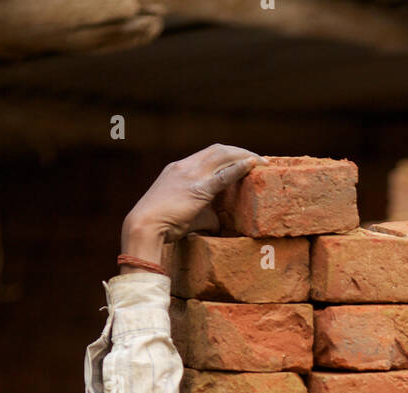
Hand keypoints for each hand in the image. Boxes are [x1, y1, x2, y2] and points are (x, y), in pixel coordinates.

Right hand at [120, 144, 261, 267]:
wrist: (144, 227)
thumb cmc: (163, 225)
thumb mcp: (187, 216)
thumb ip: (206, 216)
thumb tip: (220, 225)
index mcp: (179, 169)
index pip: (208, 155)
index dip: (229, 155)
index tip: (245, 160)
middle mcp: (185, 167)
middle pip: (218, 150)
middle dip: (241, 152)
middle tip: (260, 161)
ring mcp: (190, 174)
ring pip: (222, 156)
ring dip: (244, 156)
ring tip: (263, 163)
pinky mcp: (197, 188)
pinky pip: (223, 175)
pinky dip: (240, 168)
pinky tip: (253, 166)